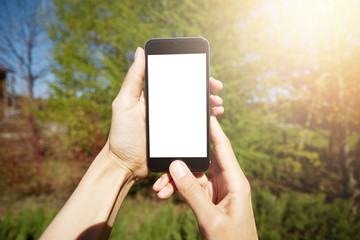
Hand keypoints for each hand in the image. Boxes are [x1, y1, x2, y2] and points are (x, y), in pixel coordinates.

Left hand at [107, 47, 224, 179]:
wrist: (125, 165)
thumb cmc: (121, 134)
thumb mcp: (123, 103)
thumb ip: (133, 78)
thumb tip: (139, 51)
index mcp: (152, 95)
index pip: (175, 79)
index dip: (191, 74)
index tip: (205, 72)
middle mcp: (163, 106)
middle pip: (188, 92)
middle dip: (205, 89)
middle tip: (217, 90)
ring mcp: (170, 121)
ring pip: (193, 108)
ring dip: (208, 104)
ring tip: (218, 105)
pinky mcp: (176, 135)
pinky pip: (193, 125)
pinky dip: (204, 121)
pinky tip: (212, 119)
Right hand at [153, 117, 257, 239]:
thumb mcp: (210, 218)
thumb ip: (192, 192)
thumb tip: (176, 166)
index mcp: (236, 182)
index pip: (222, 148)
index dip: (214, 130)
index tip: (203, 113)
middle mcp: (228, 182)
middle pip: (203, 161)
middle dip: (182, 162)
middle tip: (165, 160)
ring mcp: (218, 191)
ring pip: (193, 175)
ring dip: (176, 180)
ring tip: (159, 189)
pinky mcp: (210, 199)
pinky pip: (191, 188)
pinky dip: (178, 190)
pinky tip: (165, 194)